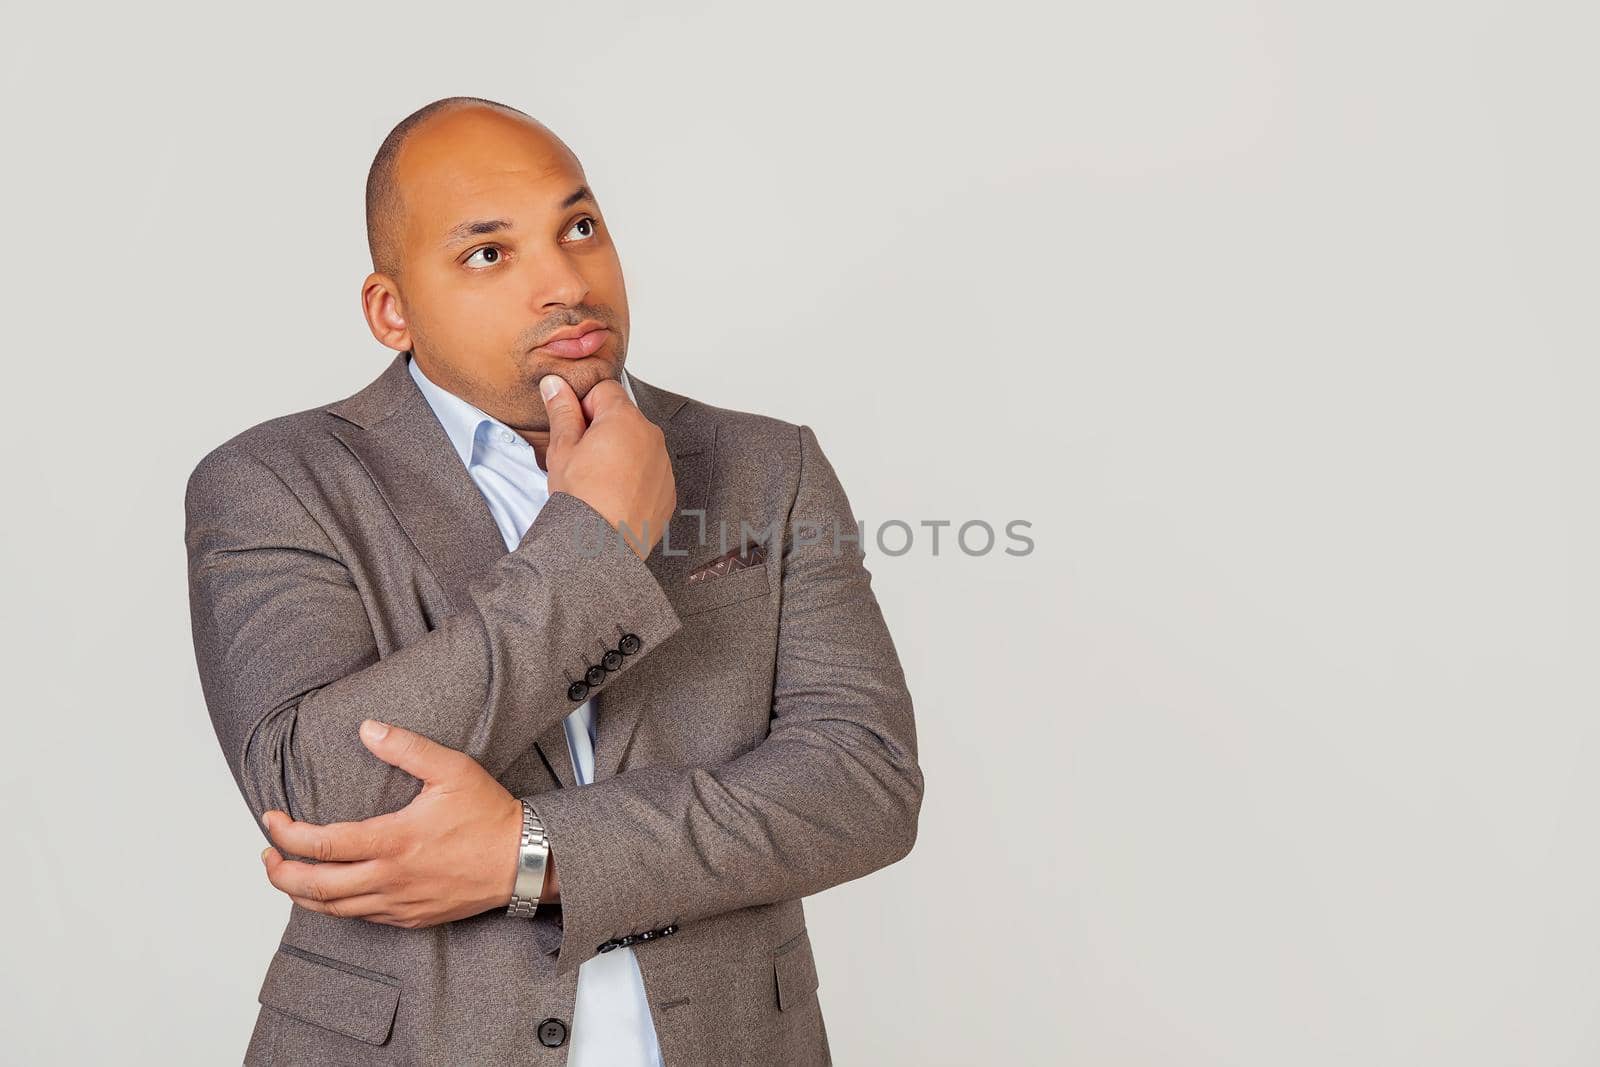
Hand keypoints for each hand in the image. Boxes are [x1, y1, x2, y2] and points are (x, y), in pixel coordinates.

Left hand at [258, 719, 551, 927]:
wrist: (525, 860)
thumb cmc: (490, 815)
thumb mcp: (452, 769)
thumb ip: (406, 748)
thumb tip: (367, 729)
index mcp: (394, 841)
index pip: (322, 844)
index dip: (287, 834)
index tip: (271, 819)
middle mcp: (390, 878)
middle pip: (315, 887)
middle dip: (280, 872)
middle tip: (267, 854)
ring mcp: (399, 903)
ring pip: (333, 909)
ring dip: (300, 894)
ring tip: (286, 874)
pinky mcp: (411, 918)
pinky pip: (361, 918)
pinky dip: (335, 906)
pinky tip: (331, 891)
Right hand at [540, 374, 674, 559]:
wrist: (601, 545)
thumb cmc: (581, 498)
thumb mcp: (562, 449)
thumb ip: (562, 411)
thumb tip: (555, 384)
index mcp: (624, 419)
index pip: (604, 390)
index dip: (584, 406)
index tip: (574, 429)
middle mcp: (651, 436)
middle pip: (623, 418)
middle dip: (602, 431)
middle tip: (582, 459)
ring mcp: (663, 464)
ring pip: (637, 446)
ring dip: (619, 454)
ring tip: (598, 482)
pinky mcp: (668, 490)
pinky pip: (650, 472)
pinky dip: (634, 479)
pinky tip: (614, 497)